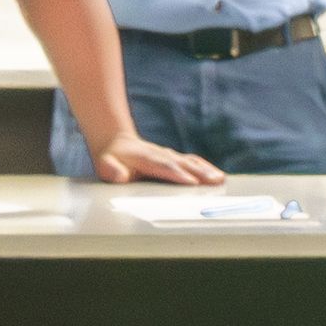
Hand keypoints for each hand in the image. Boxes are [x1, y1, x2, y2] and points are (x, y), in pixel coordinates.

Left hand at [93, 133, 228, 185]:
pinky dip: (207, 169)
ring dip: (206, 171)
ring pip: (190, 162)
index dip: (177, 174)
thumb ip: (111, 170)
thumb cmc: (111, 159)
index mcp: (144, 158)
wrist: (117, 142)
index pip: (162, 166)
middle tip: (214, 182)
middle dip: (199, 173)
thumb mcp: (105, 164)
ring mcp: (169, 155)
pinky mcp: (176, 159)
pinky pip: (193, 163)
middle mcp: (160, 154)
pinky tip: (219, 177)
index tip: (191, 183)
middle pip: (182, 164)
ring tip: (220, 180)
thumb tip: (120, 176)